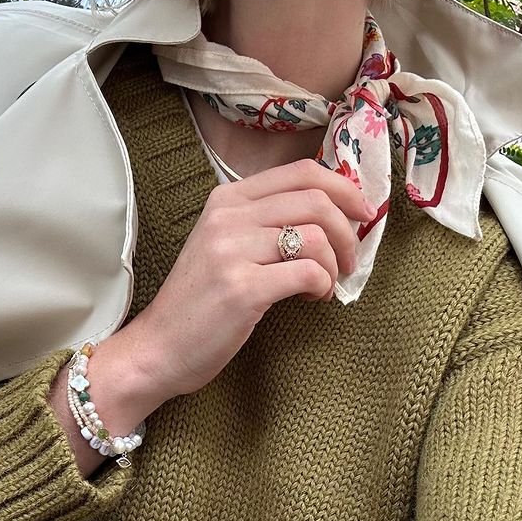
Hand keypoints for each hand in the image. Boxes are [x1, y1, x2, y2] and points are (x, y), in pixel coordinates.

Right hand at [123, 158, 376, 402]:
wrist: (158, 348)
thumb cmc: (199, 302)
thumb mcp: (224, 245)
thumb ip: (265, 222)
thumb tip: (331, 213)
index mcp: (226, 199)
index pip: (301, 172)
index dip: (344, 188)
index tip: (363, 214)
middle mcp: (227, 217)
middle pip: (316, 200)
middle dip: (348, 231)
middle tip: (351, 260)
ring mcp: (232, 251)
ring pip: (316, 237)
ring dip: (335, 264)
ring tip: (326, 284)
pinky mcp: (243, 289)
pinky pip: (307, 272)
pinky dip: (322, 285)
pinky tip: (312, 298)